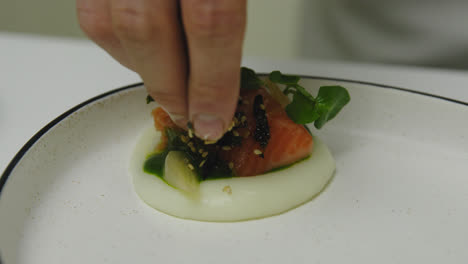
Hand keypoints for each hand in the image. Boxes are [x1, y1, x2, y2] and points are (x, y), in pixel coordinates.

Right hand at [77, 0, 245, 139]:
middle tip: (187, 115)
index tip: (213, 120)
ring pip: (110, 25)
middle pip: (148, 29)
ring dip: (141, 70)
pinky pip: (93, 14)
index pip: (210, 21)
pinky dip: (117, 46)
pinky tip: (142, 54)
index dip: (212, 81)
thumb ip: (228, 17)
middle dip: (170, 88)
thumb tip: (226, 80)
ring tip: (168, 85)